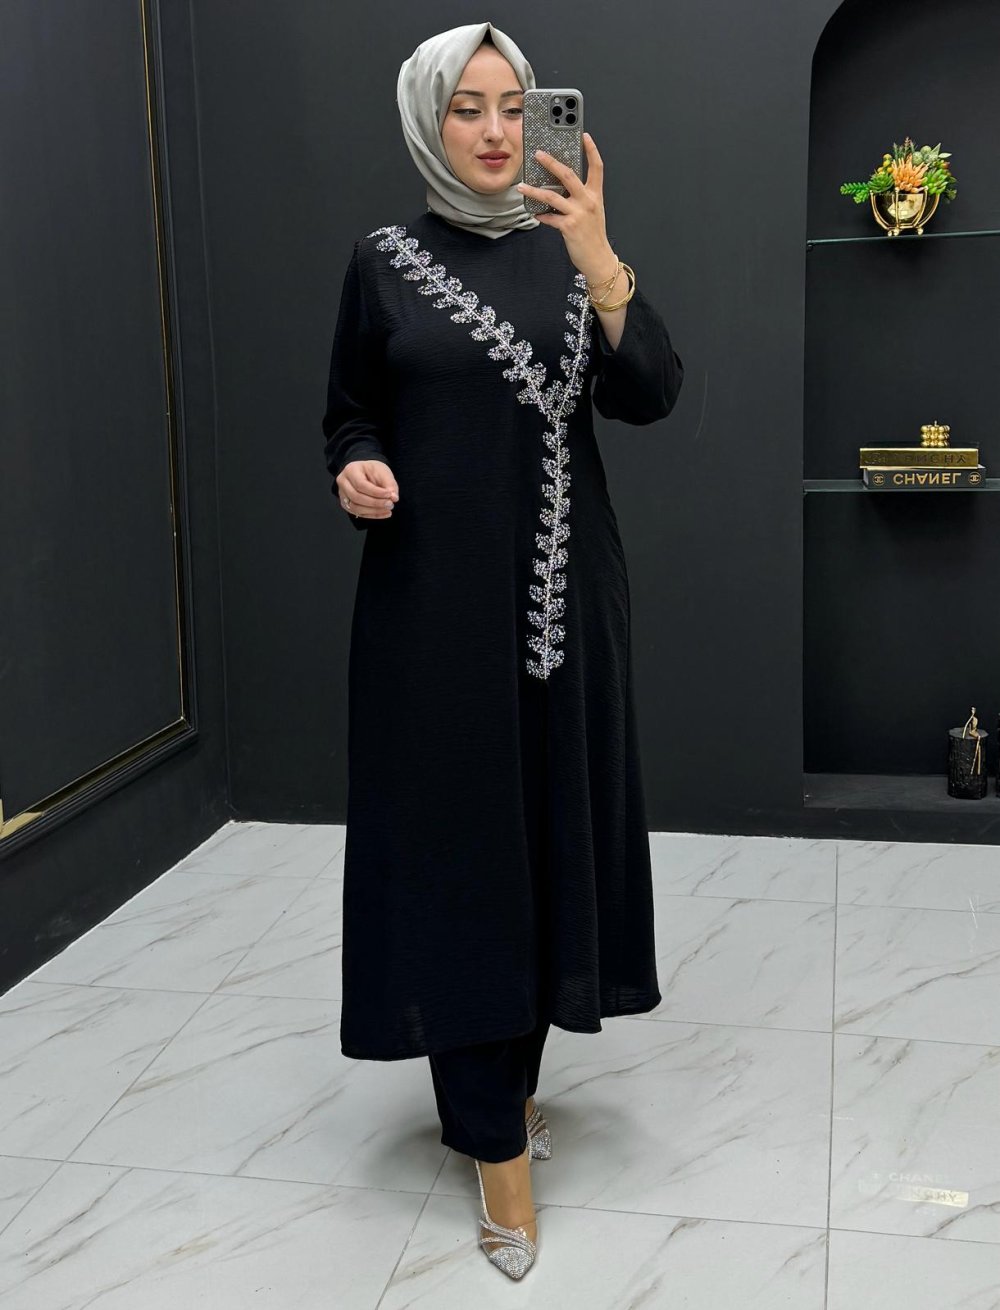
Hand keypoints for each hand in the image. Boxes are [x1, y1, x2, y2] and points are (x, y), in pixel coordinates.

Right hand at [337, 459, 398, 518]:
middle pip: (356, 497)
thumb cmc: (373, 470)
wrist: (365, 473)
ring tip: (388, 509)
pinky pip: (358, 513)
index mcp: (351, 470)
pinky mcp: (346, 505)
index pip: (361, 484)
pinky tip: (384, 513)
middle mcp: (343, 482)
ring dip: (374, 511)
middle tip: (390, 504)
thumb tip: (394, 497)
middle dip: (375, 503)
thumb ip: (390, 484)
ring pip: (355, 508)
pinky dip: (373, 515)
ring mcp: (342, 495)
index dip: (376, 492)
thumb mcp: (383, 472)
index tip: (390, 495)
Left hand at [516, 132, 616, 285]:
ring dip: (534, 190)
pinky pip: (549, 217)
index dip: (591, 150)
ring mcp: (578, 214)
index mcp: (595, 195)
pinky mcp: (568, 227)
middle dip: (551, 162)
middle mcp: (587, 201)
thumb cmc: (593, 235)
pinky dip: (541, 215)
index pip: (596, 167)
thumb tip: (560, 188)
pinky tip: (535, 213)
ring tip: (522, 186)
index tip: (584, 136)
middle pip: (568, 175)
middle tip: (538, 154)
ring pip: (552, 196)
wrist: (598, 258)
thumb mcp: (592, 211)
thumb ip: (580, 197)